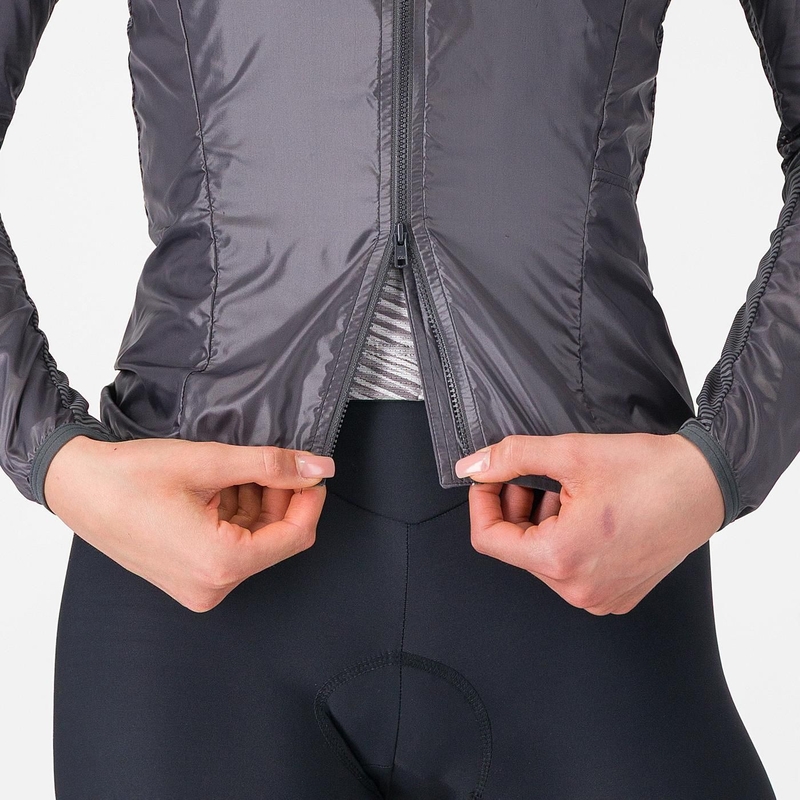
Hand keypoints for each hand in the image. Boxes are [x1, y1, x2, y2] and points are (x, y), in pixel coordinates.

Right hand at [44, 435, 334, 612]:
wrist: (76, 487)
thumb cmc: (130, 476)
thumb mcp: (209, 462)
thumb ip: (271, 465)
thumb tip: (319, 468)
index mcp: (221, 564)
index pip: (296, 536)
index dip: (309, 500)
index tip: (309, 471)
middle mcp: (212, 586)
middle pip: (275, 540)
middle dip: (279, 498)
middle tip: (266, 462)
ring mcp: (199, 586)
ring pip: (255, 541)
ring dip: (256, 503)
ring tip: (233, 471)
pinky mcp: (188, 576)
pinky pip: (231, 547)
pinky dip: (236, 515)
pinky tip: (220, 487)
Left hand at [454, 431, 724, 614]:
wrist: (707, 484)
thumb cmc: (650, 472)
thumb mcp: (570, 453)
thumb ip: (512, 458)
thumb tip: (472, 467)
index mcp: (562, 560)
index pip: (489, 539)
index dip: (483, 502)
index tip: (491, 477)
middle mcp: (579, 590)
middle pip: (517, 548)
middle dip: (517, 508)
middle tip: (537, 476)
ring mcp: (600, 597)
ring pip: (543, 557)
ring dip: (543, 521)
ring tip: (571, 491)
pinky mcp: (617, 594)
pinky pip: (571, 568)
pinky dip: (567, 538)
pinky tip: (589, 511)